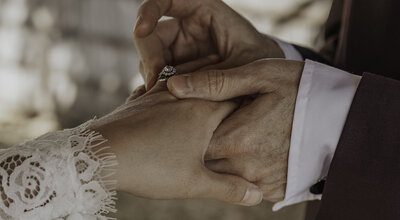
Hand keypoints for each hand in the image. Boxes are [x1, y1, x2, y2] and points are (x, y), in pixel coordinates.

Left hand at [89, 83, 262, 205]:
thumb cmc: (149, 166)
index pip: (238, 100)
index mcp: (204, 111)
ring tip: (214, 83)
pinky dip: (180, 88)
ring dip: (204, 85)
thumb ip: (228, 188)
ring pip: (192, 83)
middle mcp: (185, 96)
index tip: (260, 107)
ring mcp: (161, 94)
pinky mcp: (144, 98)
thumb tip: (256, 196)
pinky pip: (169, 87)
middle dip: (230, 91)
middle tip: (243, 90)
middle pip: (216, 87)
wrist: (99, 154)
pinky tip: (177, 94)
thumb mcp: (194, 183)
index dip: (251, 104)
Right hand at [134, 0, 283, 88]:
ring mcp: (180, 48)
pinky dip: (158, 88)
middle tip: (153, 83)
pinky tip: (163, 102)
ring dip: (153, 77)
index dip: (148, 12)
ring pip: (151, 58)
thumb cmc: (261, 61)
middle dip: (149, 57)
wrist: (267, 78)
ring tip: (164, 97)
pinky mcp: (178, 68)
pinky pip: (159, 75)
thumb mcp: (246, 65)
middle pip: (151, 34)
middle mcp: (186, 27)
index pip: (166, 1)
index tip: (141, 30)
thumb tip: (174, 88)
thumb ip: (217, 76)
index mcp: (203, 10)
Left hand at [166, 59, 303, 201]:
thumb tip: (175, 85)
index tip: (190, 116)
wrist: (344, 116)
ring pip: (223, 174)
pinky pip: (245, 183)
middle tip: (208, 126)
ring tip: (234, 135)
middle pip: (206, 160)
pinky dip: (242, 168)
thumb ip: (216, 83)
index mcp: (236, 138)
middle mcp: (245, 166)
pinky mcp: (275, 190)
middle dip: (201, 144)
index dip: (189, 127)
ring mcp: (261, 182)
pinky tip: (251, 149)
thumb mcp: (259, 75)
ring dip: (221, 157)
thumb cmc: (301, 89)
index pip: (193, 140)